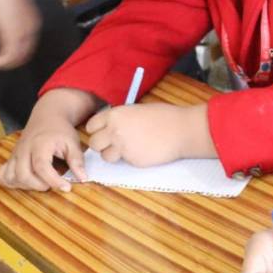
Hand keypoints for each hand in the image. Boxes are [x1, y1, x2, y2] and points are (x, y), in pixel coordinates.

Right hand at [0, 0, 40, 69]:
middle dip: (10, 62)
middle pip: (25, 55)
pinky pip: (7, 57)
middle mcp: (32, 29)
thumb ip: (9, 19)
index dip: (16, 53)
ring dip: (2, 64)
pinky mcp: (12, 36)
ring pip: (17, 59)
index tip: (1, 55)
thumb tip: (2, 25)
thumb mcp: (8, 7)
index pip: (29, 45)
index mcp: (33, 22)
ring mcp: (23, 34)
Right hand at [0, 109, 91, 193]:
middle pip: (23, 175)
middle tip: (52, 184)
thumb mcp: (73, 142)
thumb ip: (77, 161)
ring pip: (11, 177)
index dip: (53, 181)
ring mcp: (15, 154)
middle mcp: (24, 149)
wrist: (47, 116)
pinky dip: (11, 182)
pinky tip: (25, 181)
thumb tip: (83, 178)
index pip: (42, 167)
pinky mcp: (11, 158)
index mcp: (40, 144)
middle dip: (38, 185)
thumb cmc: (60, 130)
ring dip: (25, 185)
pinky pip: (3, 175)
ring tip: (41, 182)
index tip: (66, 187)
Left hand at [85, 102, 213, 165]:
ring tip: (129, 148)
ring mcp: (122, 147)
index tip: (106, 131)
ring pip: (105, 156)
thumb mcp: (137, 110)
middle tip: (115, 143)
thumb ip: (121, 118)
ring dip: (113, 154)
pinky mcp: (132, 160)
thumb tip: (112, 125)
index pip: (91, 126)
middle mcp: (114, 131)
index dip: (97, 130)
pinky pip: (124, 161)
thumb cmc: (164, 116)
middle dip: (102, 145)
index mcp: (115, 115)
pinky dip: (130, 158)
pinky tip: (143, 151)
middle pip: (93, 143)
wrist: (181, 130)